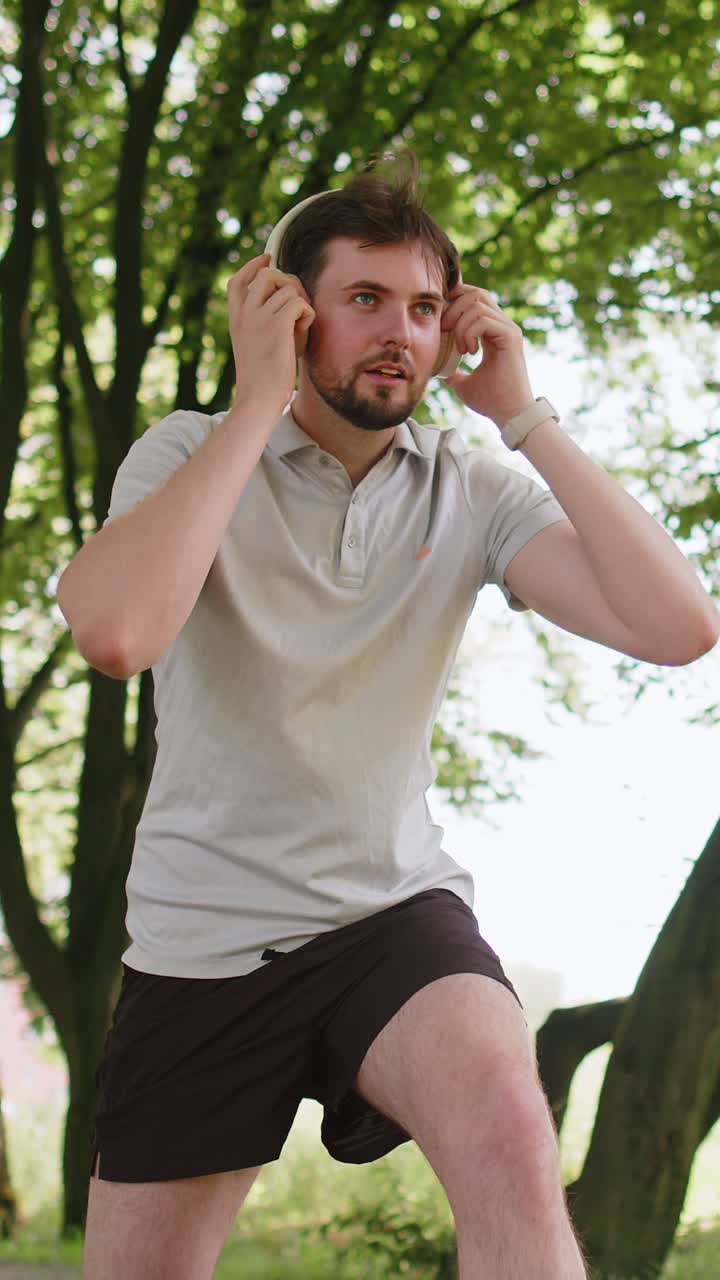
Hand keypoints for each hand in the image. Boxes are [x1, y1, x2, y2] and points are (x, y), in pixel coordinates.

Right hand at [227, 254, 314, 412]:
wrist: (258, 399)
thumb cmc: (264, 380)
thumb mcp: (259, 346)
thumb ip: (269, 323)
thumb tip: (293, 302)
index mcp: (236, 319)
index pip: (237, 281)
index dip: (253, 265)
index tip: (266, 257)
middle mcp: (245, 313)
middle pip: (268, 274)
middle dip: (288, 282)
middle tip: (298, 304)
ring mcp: (258, 317)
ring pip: (289, 287)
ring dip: (301, 303)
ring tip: (300, 328)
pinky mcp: (276, 324)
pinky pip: (300, 303)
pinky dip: (308, 315)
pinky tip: (303, 333)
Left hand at [441, 284, 534, 426]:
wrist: (508, 414)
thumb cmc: (491, 400)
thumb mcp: (464, 383)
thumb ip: (454, 372)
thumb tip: (440, 371)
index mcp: (493, 332)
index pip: (474, 300)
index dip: (454, 302)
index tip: (440, 323)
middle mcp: (502, 326)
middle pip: (476, 293)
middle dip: (454, 307)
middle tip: (444, 329)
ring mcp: (508, 329)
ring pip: (478, 304)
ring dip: (460, 324)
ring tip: (459, 348)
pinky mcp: (511, 336)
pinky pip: (484, 320)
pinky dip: (469, 332)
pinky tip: (469, 352)